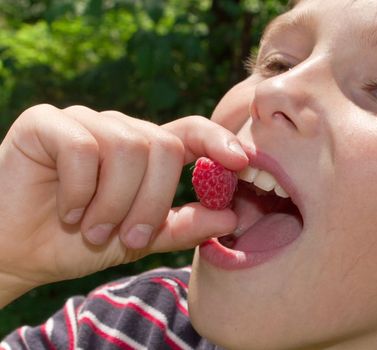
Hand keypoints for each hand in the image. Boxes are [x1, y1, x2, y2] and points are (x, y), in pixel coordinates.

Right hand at [0, 104, 246, 306]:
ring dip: (114, 203)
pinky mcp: (46, 123)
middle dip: (152, 201)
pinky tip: (68, 212)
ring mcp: (84, 122)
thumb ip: (183, 227)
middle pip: (163, 146)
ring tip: (94, 230)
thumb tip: (230, 215)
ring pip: (127, 148)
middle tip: (130, 238)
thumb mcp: (140, 240)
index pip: (191, 131)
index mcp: (145, 151)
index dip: (218, 140)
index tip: (241, 161)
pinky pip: (83, 149)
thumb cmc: (80, 242)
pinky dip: (81, 193)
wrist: (17, 251)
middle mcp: (119, 129)